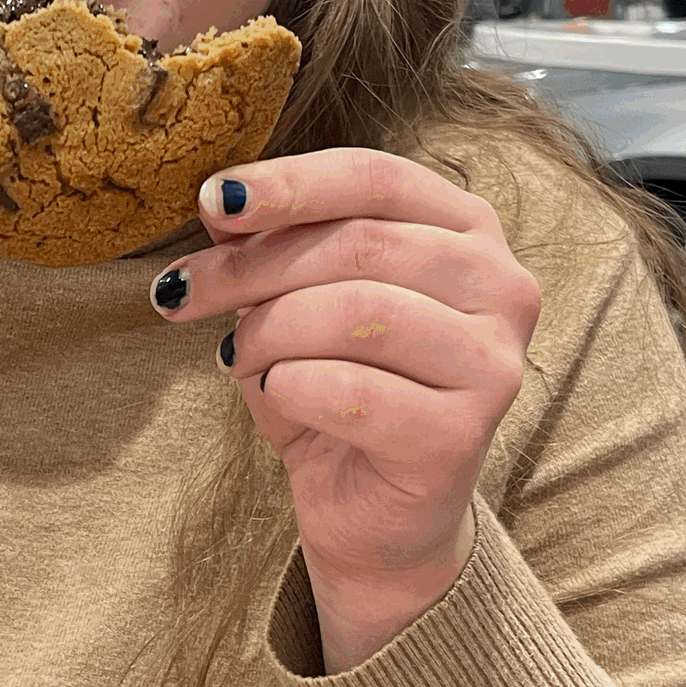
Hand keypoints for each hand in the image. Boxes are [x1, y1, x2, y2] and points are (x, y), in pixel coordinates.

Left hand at [149, 151, 540, 670]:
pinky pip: (354, 392)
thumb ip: (270, 242)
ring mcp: (491, 363)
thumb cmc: (336, 385)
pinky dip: (291, 386)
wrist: (370, 509)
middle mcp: (500, 286)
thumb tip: (222, 203)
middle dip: (253, 265)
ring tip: (237, 353)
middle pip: (361, 244)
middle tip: (185, 291)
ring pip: (358, 313)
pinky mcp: (463, 436)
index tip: (212, 198)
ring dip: (269, 330)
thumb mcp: (295, 298)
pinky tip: (275, 392)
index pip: (375, 177)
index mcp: (467, 229)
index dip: (289, 182)